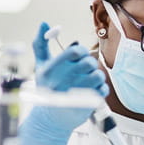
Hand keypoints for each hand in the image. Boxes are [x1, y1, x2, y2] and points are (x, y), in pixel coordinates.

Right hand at [18, 22, 108, 144]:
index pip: (75, 51)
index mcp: (51, 69)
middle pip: (89, 62)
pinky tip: (91, 92)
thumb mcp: (40, 66)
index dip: (81, 51)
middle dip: (89, 64)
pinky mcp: (87, 105)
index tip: (79, 56)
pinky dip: (100, 89)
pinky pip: (103, 89)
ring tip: (88, 80)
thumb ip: (41, 44)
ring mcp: (76, 94)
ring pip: (98, 75)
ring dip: (96, 76)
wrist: (51, 120)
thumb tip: (44, 24)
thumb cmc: (46, 89)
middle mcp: (63, 81)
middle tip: (85, 69)